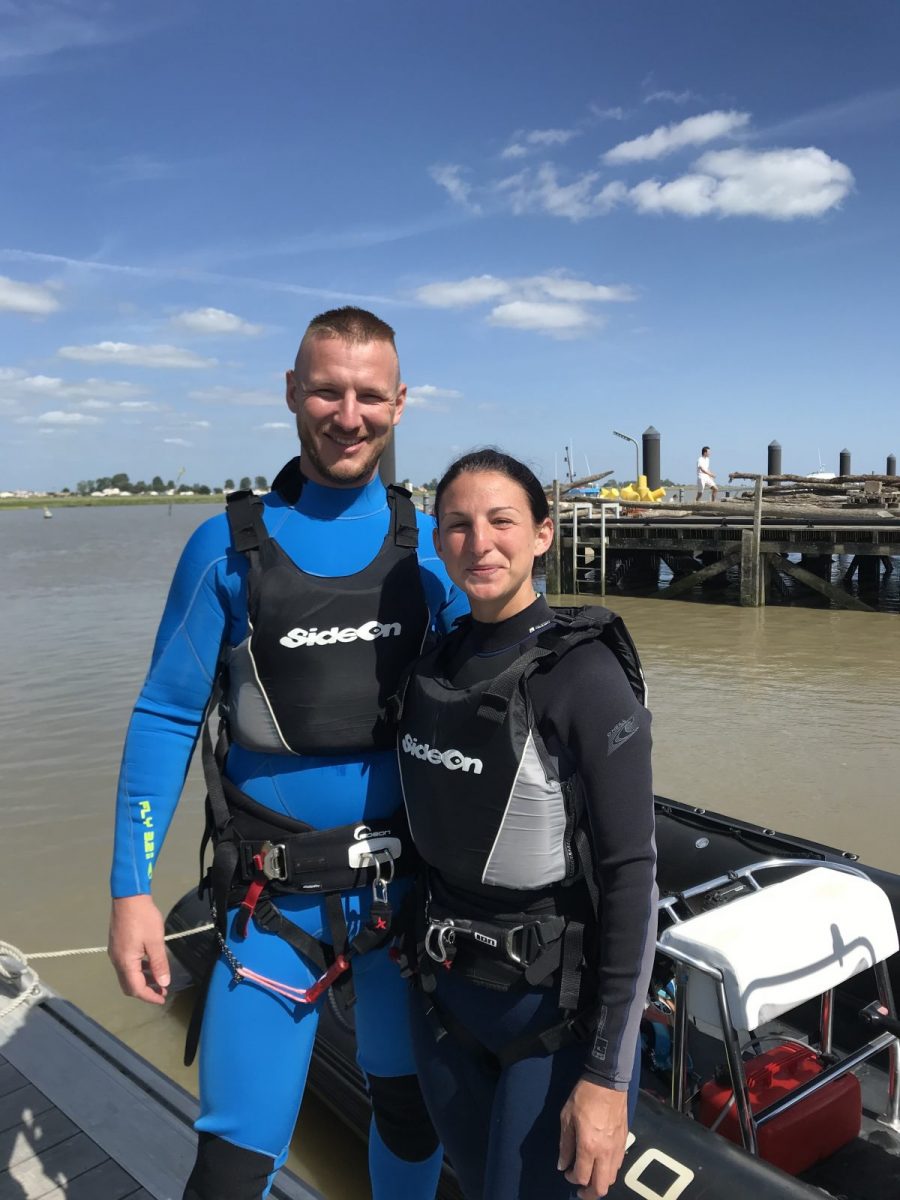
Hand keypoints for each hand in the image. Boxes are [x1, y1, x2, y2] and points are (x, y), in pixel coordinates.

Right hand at [108, 894, 170, 1004]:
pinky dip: (138, 969)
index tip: (163, 998)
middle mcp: (116, 960)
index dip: (150, 996)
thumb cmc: (143, 918)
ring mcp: (115, 953)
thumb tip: (163, 982)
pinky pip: (127, 965)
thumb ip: (159, 963)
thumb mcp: (155, 941)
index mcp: (125, 962)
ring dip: (142, 980)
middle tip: (161, 990)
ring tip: (159, 979)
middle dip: (145, 991)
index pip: (136, 988)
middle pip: (128, 985)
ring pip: (127, 975)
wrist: (129, 896)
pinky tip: (150, 964)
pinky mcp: (117, 945)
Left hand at [558, 1079, 627, 1198]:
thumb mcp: (567, 1119)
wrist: (607, 1082)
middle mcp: (605, 1153)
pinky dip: (609, 1170)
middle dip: (589, 1193)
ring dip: (600, 1182)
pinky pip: (618, 1165)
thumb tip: (562, 1165)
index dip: (572, 1179)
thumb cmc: (583, 1098)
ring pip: (612, 1178)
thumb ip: (565, 1145)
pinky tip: (601, 1162)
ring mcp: (617, 1148)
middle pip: (601, 1187)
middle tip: (580, 1189)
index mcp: (589, 1148)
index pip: (582, 1177)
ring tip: (591, 1175)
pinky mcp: (624, 1141)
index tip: (567, 1173)